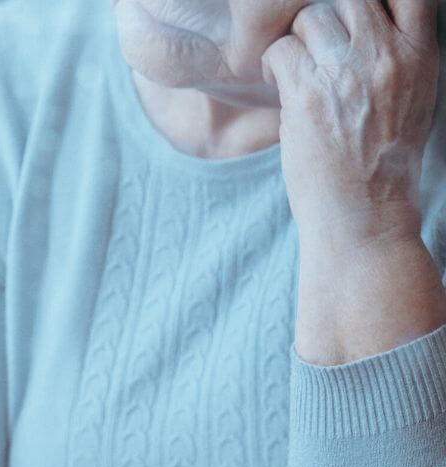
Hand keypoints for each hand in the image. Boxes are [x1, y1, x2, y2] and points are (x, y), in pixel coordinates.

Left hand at [261, 0, 438, 254]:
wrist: (365, 215)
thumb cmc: (383, 165)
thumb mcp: (413, 101)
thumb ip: (396, 60)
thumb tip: (368, 28)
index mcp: (421, 56)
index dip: (375, 0)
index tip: (355, 20)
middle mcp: (388, 56)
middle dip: (329, 16)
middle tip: (318, 47)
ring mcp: (347, 72)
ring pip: (312, 16)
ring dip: (297, 39)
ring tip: (296, 69)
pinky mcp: (307, 92)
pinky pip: (280, 49)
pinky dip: (274, 63)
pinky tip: (281, 85)